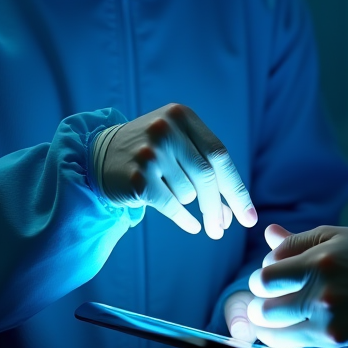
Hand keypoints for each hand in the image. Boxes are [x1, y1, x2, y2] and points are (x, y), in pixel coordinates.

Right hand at [97, 104, 256, 238]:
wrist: (98, 154)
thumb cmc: (151, 153)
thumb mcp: (178, 145)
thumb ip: (206, 170)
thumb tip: (232, 214)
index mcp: (182, 116)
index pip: (219, 155)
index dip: (236, 188)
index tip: (249, 216)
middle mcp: (166, 129)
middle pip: (207, 176)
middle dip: (219, 208)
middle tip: (223, 230)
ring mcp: (150, 152)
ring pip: (189, 192)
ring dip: (189, 203)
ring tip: (174, 194)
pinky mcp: (137, 177)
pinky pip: (172, 206)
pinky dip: (184, 220)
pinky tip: (191, 225)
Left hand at [247, 225, 347, 347]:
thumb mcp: (338, 237)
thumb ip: (299, 240)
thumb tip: (268, 234)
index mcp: (319, 260)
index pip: (267, 274)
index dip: (262, 274)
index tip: (272, 274)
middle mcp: (320, 291)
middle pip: (263, 304)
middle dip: (258, 300)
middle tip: (265, 297)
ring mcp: (326, 318)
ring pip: (271, 328)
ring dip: (264, 321)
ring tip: (271, 314)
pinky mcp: (333, 338)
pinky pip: (290, 344)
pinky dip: (278, 337)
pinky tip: (283, 328)